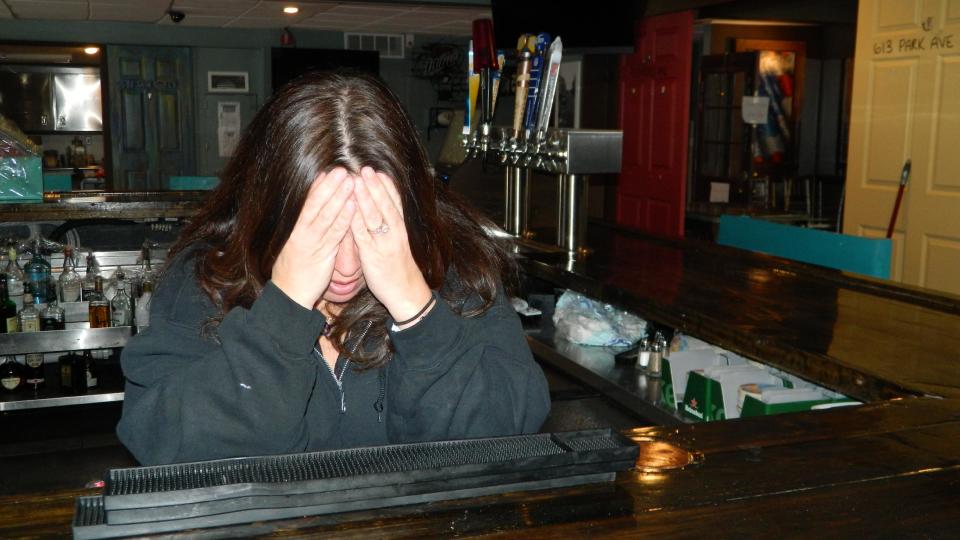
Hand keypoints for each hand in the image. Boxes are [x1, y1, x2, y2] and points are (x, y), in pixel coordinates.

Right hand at [272, 168, 355, 309]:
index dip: (319, 187)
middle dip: (330, 186)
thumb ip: (310, 231)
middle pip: (317, 205)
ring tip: (350, 181)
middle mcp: (302, 233)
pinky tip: (352, 207)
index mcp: (297, 229)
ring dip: (339, 197)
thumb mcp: (301, 247)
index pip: (309, 204)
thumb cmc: (297, 271)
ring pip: (326, 216)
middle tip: (341, 169)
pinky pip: (334, 235)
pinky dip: (343, 220)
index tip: (328, 171)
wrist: (289, 295)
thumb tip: (319, 215)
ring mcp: (311, 243)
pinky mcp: (321, 256)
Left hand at [350, 167, 432, 323]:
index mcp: (400, 229)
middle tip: (365, 168)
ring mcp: (383, 243)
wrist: (406, 293)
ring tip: (356, 181)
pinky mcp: (372, 255)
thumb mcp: (398, 244)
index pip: (394, 203)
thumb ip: (390, 228)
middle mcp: (394, 233)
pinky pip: (362, 235)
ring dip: (364, 197)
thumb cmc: (399, 268)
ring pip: (374, 216)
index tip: (378, 171)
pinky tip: (349, 209)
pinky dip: (355, 220)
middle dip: (374, 186)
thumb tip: (380, 212)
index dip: (386, 186)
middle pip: (384, 205)